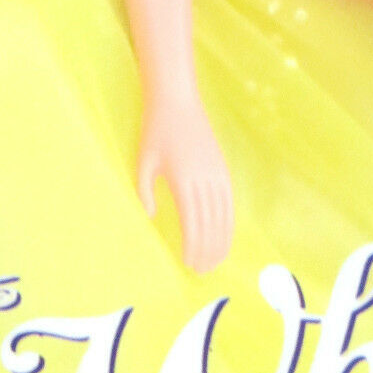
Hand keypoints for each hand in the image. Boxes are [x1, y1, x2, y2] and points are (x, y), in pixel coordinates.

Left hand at [137, 89, 232, 273]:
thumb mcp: (142, 161)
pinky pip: (229, 202)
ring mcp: (217, 173)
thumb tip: (151, 218)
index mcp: (183, 180)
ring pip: (224, 217)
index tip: (188, 265)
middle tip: (201, 272)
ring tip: (215, 261)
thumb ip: (144, 192)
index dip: (192, 248)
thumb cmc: (155, 130)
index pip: (192, 225)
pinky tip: (224, 235)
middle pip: (211, 225)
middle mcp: (204, 179)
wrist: (176, 100)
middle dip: (207, 251)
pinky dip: (229, 223)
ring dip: (221, 242)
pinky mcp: (222, 168)